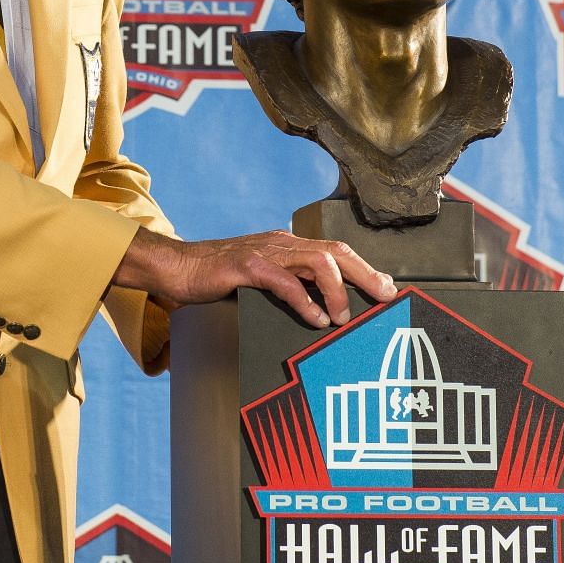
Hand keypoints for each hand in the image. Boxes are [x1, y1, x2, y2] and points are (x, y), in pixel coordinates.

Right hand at [112, 227, 396, 329]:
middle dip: (365, 274)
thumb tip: (321, 306)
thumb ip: (289, 285)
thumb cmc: (218, 277)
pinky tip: (314, 318)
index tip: (387, 289)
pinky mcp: (246, 267)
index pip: (335, 252)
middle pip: (335, 252)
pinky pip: (283, 282)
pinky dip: (303, 300)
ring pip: (316, 261)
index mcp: (288, 246)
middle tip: (386, 297)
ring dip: (337, 289)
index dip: (365, 269)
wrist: (177, 266)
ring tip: (344, 316)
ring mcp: (265, 254)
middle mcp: (282, 244)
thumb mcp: (262, 278)